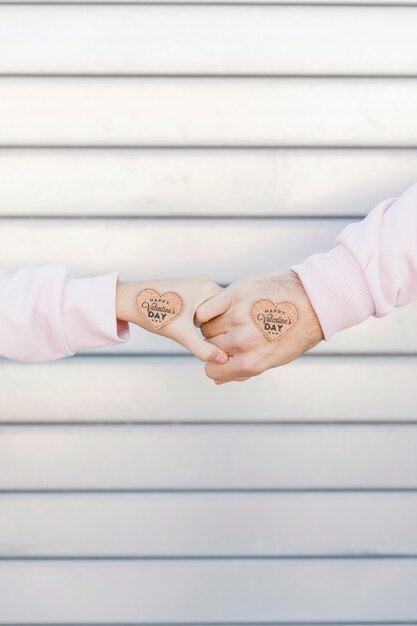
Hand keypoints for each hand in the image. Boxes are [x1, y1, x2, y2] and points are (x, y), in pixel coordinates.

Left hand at [116, 275, 227, 363]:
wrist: (129, 299)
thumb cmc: (154, 313)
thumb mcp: (181, 334)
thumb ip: (203, 349)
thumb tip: (222, 360)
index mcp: (210, 289)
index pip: (230, 314)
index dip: (221, 329)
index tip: (207, 337)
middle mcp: (206, 281)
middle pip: (221, 311)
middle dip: (213, 325)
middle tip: (198, 335)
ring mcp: (196, 282)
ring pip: (211, 309)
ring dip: (204, 321)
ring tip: (188, 327)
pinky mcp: (187, 286)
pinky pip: (201, 304)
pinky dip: (197, 315)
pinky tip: (184, 321)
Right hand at [195, 270, 323, 382]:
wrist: (312, 300)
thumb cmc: (295, 331)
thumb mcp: (274, 359)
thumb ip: (244, 371)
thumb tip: (217, 381)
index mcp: (252, 362)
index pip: (211, 371)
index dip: (216, 363)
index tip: (223, 354)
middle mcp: (242, 341)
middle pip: (209, 347)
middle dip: (218, 342)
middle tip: (235, 331)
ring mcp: (238, 317)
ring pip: (206, 328)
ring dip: (215, 324)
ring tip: (234, 318)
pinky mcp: (236, 294)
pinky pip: (205, 310)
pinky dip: (206, 311)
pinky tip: (219, 309)